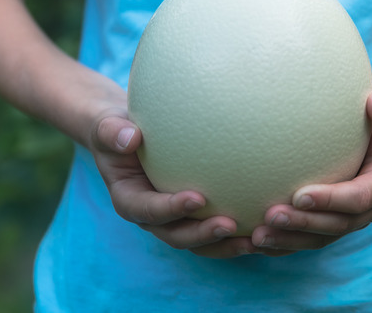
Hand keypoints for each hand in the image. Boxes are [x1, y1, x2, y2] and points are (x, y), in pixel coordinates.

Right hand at [89, 108, 265, 257]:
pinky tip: (263, 229)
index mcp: (129, 200)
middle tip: (230, 225)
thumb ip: (113, 132)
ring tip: (253, 240)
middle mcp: (151, 217)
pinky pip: (214, 232)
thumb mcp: (108, 126)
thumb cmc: (118, 129)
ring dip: (224, 245)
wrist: (128, 136)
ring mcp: (173, 221)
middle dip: (202, 234)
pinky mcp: (193, 217)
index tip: (197, 198)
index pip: (148, 210)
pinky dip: (235, 236)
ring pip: (198, 242)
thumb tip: (129, 138)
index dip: (171, 209)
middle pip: (176, 235)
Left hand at [250, 89, 371, 254]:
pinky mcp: (330, 224)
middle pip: (336, 225)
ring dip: (287, 240)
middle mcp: (370, 209)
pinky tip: (251, 240)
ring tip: (256, 236)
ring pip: (318, 239)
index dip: (331, 200)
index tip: (299, 195)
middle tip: (271, 216)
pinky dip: (280, 243)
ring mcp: (349, 220)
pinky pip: (305, 239)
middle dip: (303, 224)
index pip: (359, 198)